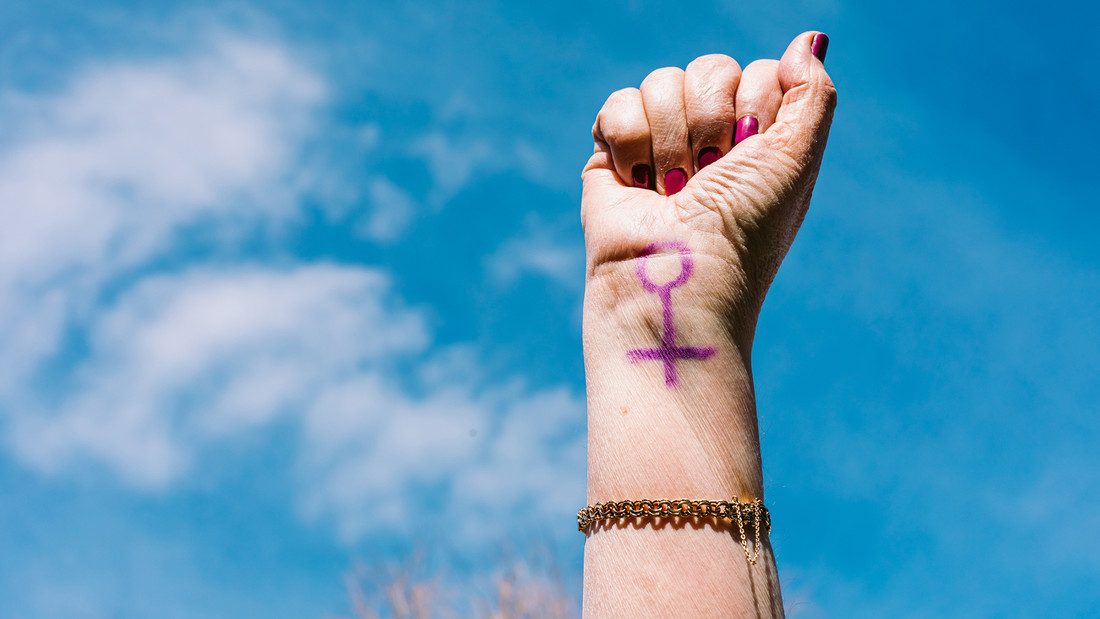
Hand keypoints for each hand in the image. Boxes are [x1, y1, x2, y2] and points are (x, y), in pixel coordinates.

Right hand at [581, 31, 835, 344]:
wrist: (675, 277)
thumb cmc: (743, 230)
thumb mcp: (796, 158)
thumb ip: (812, 93)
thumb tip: (808, 39)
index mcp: (760, 139)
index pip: (760, 72)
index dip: (756, 106)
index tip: (750, 154)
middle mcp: (712, 137)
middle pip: (710, 69)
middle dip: (710, 123)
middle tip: (708, 177)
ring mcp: (660, 143)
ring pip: (662, 81)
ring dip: (670, 140)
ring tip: (671, 191)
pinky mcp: (612, 154)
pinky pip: (619, 104)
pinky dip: (629, 142)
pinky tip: (638, 184)